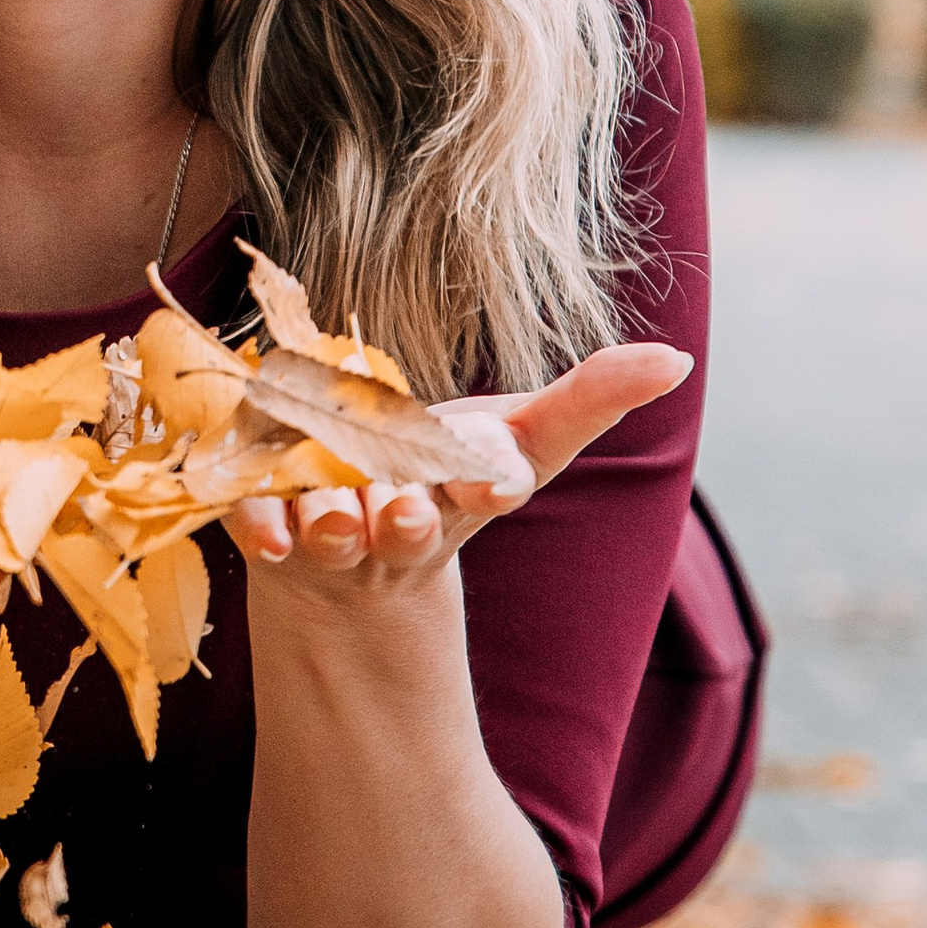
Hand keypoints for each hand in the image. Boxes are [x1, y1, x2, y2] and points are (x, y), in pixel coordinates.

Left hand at [222, 339, 692, 598]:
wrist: (346, 567)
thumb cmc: (441, 478)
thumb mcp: (518, 441)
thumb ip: (589, 399)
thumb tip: (674, 359)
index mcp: (462, 497)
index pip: (485, 489)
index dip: (486, 484)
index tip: (490, 483)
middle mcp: (396, 525)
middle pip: (403, 524)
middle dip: (402, 518)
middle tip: (399, 510)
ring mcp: (329, 534)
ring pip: (327, 530)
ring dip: (325, 519)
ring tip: (327, 516)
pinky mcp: (265, 529)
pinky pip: (252, 525)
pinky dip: (254, 523)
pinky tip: (259, 527)